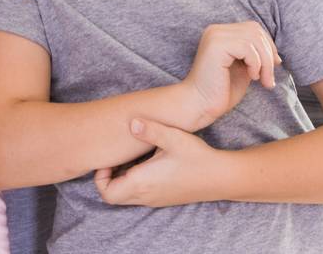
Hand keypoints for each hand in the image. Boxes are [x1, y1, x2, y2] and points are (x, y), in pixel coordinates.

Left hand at [94, 118, 224, 207]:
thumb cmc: (198, 157)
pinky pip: (139, 195)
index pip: (107, 193)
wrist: (222, 177)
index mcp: (143, 183)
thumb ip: (151, 129)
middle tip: (116, 156)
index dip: (100, 177)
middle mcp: (146, 196)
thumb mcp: (174, 138)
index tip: (109, 158)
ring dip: (121, 180)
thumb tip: (131, 122)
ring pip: (127, 196)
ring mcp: (155, 199)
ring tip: (129, 157)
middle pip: (114, 196)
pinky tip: (145, 162)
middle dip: (108, 178)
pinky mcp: (164, 198)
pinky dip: (134, 182)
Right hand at [182, 21, 279, 127]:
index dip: (268, 45)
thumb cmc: (221, 91)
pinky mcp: (216, 46)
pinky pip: (247, 48)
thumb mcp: (243, 68)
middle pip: (255, 30)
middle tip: (269, 79)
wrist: (200, 105)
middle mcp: (216, 30)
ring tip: (263, 81)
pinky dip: (256, 63)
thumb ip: (254, 56)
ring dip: (265, 62)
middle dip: (268, 54)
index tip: (274, 66)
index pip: (252, 28)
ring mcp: (215, 36)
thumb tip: (276, 54)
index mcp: (220, 33)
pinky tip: (252, 77)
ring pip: (253, 38)